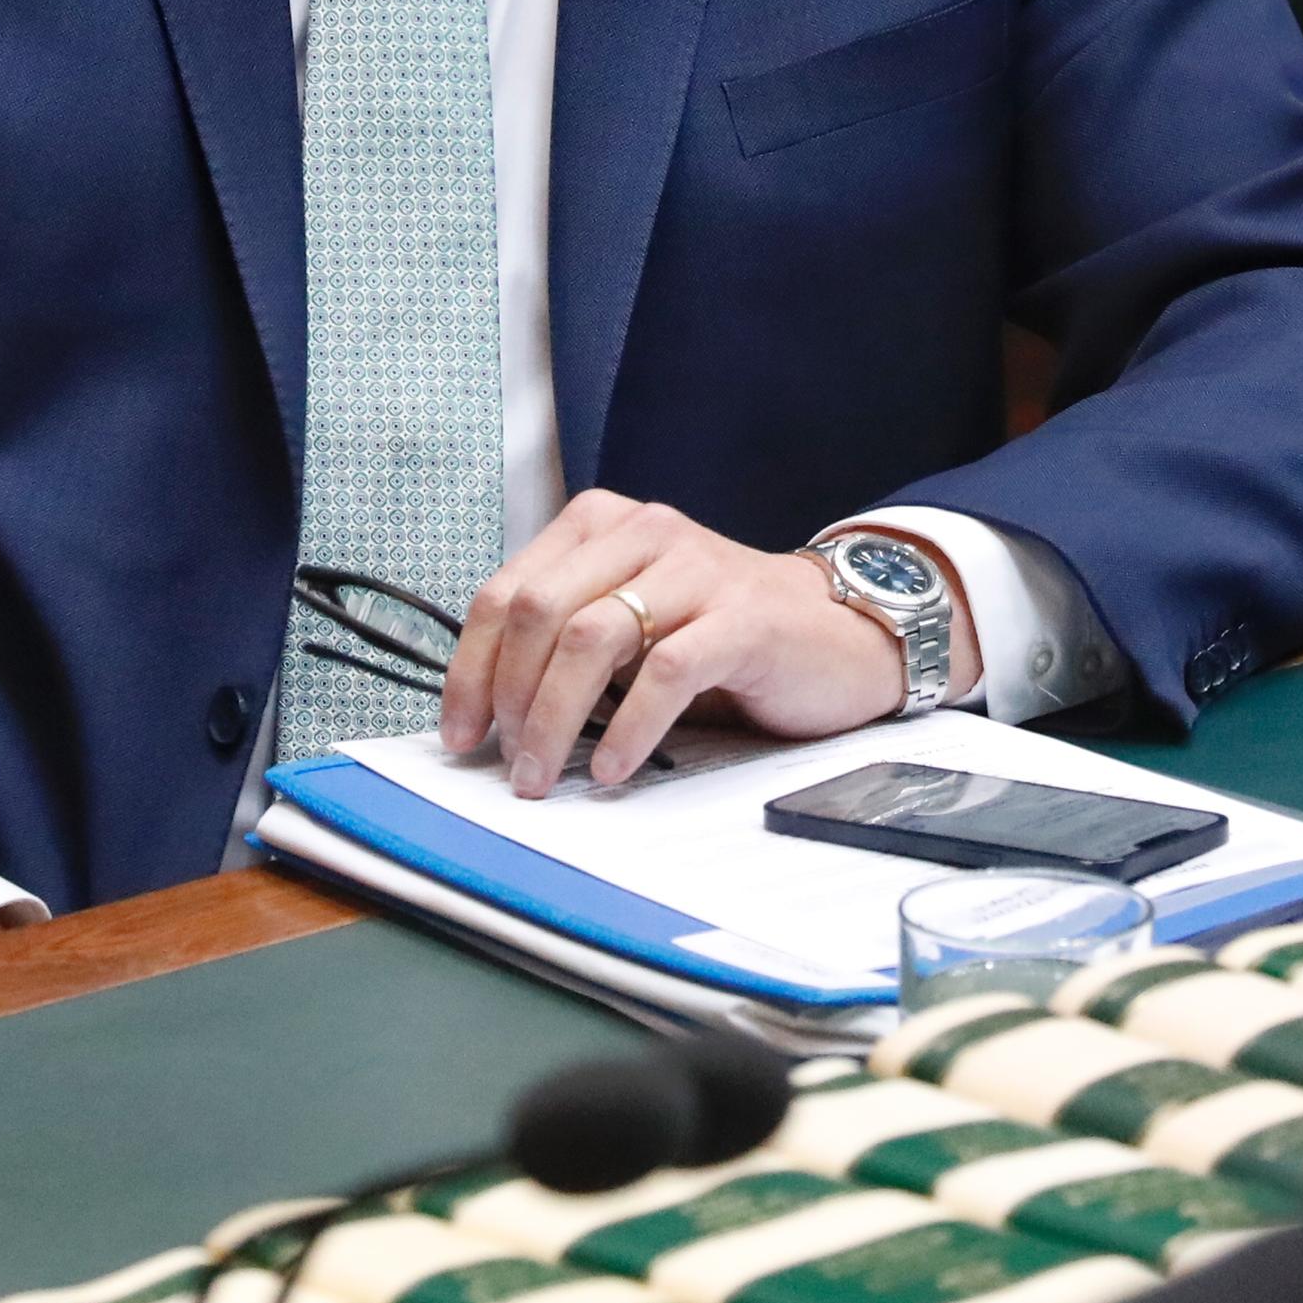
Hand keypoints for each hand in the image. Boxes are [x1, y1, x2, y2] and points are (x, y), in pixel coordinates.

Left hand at [436, 491, 949, 797]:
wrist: (841, 635)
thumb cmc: (725, 638)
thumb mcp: (635, 625)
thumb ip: (570, 643)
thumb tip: (491, 712)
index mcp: (602, 527)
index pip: (505, 591)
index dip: (470, 668)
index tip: (461, 732)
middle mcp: (644, 533)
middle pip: (538, 611)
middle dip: (509, 697)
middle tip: (510, 763)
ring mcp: (696, 570)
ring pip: (591, 638)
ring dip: (555, 719)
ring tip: (546, 775)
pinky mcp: (743, 618)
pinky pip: (666, 673)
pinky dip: (628, 729)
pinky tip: (615, 769)